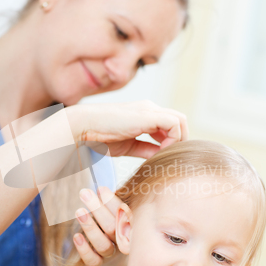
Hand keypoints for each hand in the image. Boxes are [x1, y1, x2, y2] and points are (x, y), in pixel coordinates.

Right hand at [66, 100, 187, 158]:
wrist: (84, 126)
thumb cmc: (100, 136)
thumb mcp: (129, 146)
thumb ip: (146, 149)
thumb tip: (159, 157)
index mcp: (145, 114)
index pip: (170, 125)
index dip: (172, 142)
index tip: (163, 157)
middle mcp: (150, 109)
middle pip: (180, 121)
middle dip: (180, 140)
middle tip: (170, 157)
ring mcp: (150, 109)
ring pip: (181, 120)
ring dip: (178, 140)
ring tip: (165, 155)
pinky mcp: (149, 114)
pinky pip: (175, 124)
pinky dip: (174, 139)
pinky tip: (161, 151)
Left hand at [74, 186, 120, 265]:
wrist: (109, 247)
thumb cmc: (111, 218)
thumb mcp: (114, 207)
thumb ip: (111, 201)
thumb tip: (100, 189)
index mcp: (130, 225)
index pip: (125, 215)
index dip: (112, 202)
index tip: (100, 189)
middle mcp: (123, 241)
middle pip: (112, 228)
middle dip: (98, 209)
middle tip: (84, 193)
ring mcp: (112, 254)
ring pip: (103, 245)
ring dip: (90, 228)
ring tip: (79, 211)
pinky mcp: (99, 263)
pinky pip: (93, 261)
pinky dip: (84, 250)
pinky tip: (76, 236)